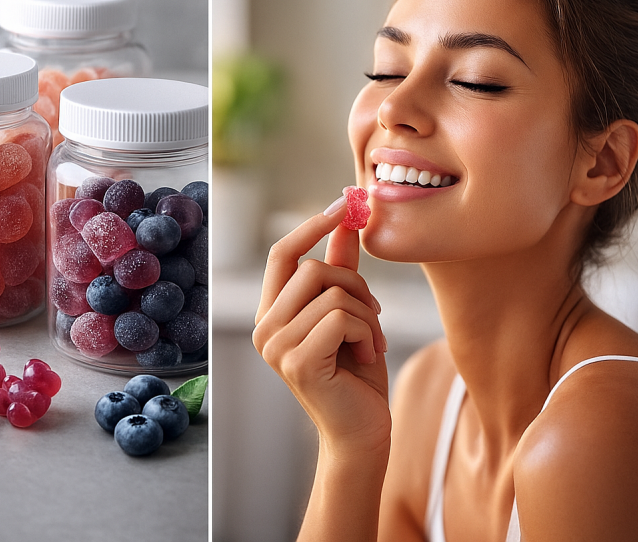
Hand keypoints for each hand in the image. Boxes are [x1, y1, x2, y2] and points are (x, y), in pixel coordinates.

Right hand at [253, 196, 390, 453]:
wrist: (363, 433)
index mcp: (271, 314)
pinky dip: (368, 331)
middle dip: (354, 284)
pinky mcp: (299, 362)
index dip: (312, 225)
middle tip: (372, 314)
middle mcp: (264, 329)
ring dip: (366, 314)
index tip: (344, 204)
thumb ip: (342, 268)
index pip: (282, 254)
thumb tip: (348, 219)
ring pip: (332, 292)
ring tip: (371, 342)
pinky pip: (341, 317)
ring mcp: (277, 347)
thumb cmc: (356, 375)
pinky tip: (369, 355)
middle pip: (312, 268)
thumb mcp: (350, 313)